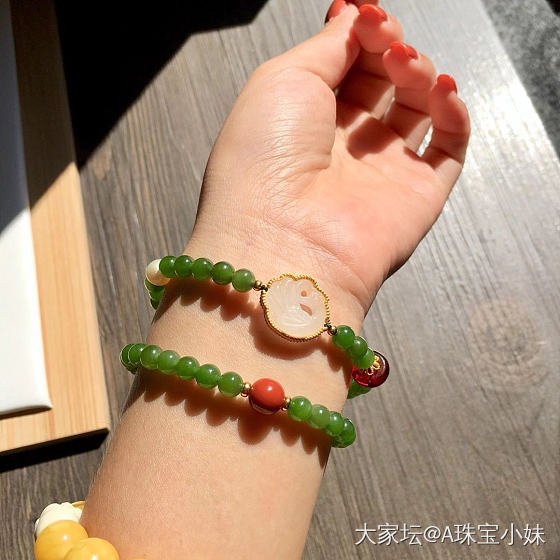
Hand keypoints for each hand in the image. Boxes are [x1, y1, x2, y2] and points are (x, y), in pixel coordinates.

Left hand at [187, 0, 469, 322]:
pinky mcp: (417, 195)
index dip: (361, 35)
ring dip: (419, 73)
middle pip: (383, 83)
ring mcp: (381, 172)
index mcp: (305, 121)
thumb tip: (353, 16)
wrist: (283, 241)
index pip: (346, 68)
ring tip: (404, 63)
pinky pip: (449, 148)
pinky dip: (454, 113)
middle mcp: (343, 146)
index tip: (365, 14)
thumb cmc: (264, 160)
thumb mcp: (281, 80)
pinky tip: (442, 91)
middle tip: (384, 36)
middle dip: (389, 48)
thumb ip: (326, 47)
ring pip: (417, 108)